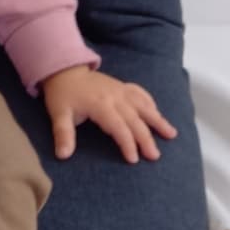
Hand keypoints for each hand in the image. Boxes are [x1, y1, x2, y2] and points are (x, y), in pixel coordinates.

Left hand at [41, 65, 177, 163]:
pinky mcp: (122, 86)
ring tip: (172, 134)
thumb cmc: (62, 94)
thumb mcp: (58, 114)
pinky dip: (151, 103)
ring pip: (144, 106)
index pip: (118, 127)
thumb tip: (62, 155)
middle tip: (155, 156)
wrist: (65, 70)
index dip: (127, 143)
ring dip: (158, 120)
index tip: (133, 159)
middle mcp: (115, 97)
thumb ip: (63, 134)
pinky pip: (141, 94)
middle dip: (146, 138)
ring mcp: (121, 90)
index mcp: (100, 105)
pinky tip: (158, 114)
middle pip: (135, 120)